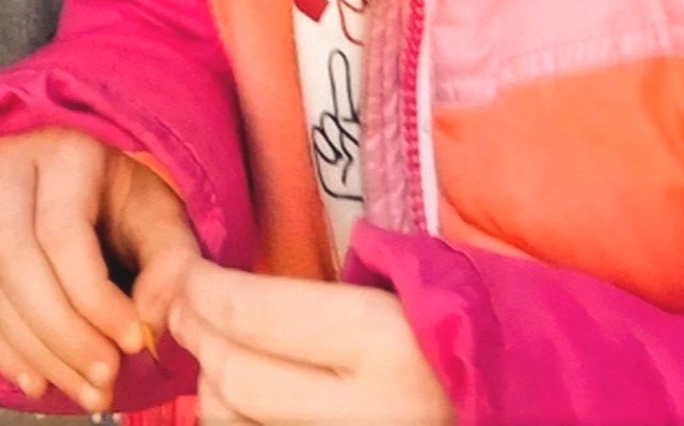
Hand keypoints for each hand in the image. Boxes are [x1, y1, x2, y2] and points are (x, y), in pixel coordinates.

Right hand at [0, 128, 199, 411]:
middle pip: (12, 261)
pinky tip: (38, 381)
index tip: (134, 342)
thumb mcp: (162, 218)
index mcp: (63, 150)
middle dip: (61, 335)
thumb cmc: (127, 202)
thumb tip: (149, 322)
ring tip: (83, 389)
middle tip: (105, 379)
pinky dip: (1, 350)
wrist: (85, 184)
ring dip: (34, 353)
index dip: (94, 298)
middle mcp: (4, 163)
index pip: (61, 232)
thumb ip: (171, 264)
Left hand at [170, 261, 451, 423]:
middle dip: (196, 333)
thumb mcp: (406, 283)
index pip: (256, 315)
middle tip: (181, 306)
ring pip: (234, 425)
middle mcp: (363, 411)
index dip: (205, 289)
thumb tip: (230, 283)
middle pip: (237, 377)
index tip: (189, 273)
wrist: (502, 397)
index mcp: (382, 341)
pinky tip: (241, 395)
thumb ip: (328, 284)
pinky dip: (237, 420)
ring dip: (212, 383)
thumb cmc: (455, 324)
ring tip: (214, 350)